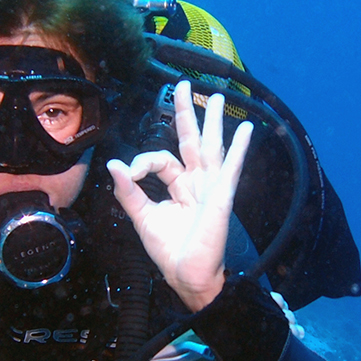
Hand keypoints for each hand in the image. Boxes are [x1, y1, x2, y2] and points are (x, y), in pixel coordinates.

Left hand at [108, 80, 253, 310]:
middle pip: (190, 140)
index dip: (143, 161)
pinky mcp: (221, 196)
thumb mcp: (142, 217)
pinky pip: (231, 168)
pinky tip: (246, 129)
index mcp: (178, 186)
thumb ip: (129, 191)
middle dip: (188, 112)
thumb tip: (114, 165)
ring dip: (214, 121)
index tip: (130, 172)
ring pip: (211, 146)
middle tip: (185, 85)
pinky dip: (239, 148)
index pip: (161, 159)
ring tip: (217, 97)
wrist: (186, 275)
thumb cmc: (169, 251)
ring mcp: (211, 187)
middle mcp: (196, 183)